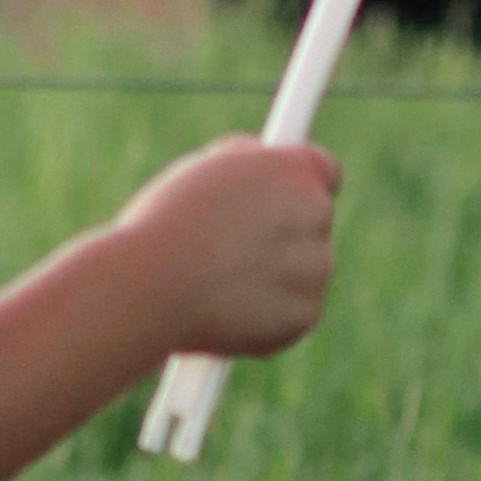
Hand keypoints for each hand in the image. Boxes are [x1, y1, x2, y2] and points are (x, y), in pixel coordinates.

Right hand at [116, 136, 339, 361]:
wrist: (155, 284)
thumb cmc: (168, 223)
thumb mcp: (206, 169)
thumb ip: (248, 166)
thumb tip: (264, 175)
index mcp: (292, 171)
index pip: (325, 171)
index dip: (301, 185)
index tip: (282, 197)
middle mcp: (314, 214)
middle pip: (314, 221)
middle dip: (284, 232)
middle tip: (236, 244)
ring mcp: (314, 268)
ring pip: (304, 269)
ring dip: (275, 273)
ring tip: (220, 278)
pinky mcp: (304, 315)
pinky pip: (293, 310)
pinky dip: (268, 313)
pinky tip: (228, 307)